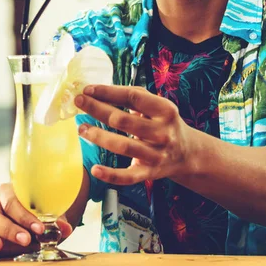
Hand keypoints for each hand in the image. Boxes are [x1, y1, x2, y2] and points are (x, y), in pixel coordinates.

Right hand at [0, 183, 72, 261]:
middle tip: (25, 240)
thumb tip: (64, 228)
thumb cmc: (38, 215)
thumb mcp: (48, 215)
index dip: (24, 215)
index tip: (39, 228)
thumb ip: (57, 220)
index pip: (12, 199)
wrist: (30, 223)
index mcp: (10, 192)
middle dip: (9, 228)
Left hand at [75, 85, 197, 185]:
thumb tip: (101, 91)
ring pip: (123, 146)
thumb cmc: (165, 124)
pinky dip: (110, 174)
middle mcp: (163, 132)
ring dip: (98, 137)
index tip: (88, 89)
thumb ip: (136, 97)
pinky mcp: (150, 173)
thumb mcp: (159, 106)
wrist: (187, 153)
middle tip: (79, 102)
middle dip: (97, 109)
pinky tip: (95, 169)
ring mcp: (157, 154)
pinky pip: (128, 176)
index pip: (133, 97)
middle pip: (123, 120)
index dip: (108, 92)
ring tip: (81, 129)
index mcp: (165, 110)